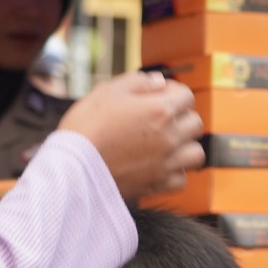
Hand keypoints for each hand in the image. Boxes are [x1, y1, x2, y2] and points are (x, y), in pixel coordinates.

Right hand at [56, 71, 203, 199]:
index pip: (187, 96)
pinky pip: (181, 179)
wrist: (71, 167)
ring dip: (185, 146)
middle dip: (181, 117)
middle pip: (195, 123)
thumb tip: (160, 82)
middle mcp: (169, 137)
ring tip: (166, 143)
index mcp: (160, 110)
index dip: (173, 92)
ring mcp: (166, 163)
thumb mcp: (107, 91)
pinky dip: (175, 172)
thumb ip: (138, 82)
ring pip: (195, 153)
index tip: (158, 96)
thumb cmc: (85, 126)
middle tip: (160, 119)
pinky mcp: (157, 185)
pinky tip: (159, 165)